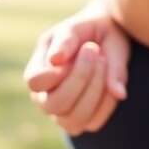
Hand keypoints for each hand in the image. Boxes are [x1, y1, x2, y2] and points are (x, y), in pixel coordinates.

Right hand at [23, 7, 129, 135]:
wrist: (112, 37)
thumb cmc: (92, 28)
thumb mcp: (80, 25)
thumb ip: (68, 39)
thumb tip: (56, 60)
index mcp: (38, 68)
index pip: (35, 82)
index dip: (58, 71)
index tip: (86, 47)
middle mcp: (44, 95)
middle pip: (54, 105)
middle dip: (82, 79)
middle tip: (98, 53)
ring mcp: (62, 112)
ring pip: (72, 121)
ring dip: (95, 92)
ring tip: (105, 63)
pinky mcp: (83, 120)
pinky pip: (94, 122)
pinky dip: (107, 103)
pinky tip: (113, 80)